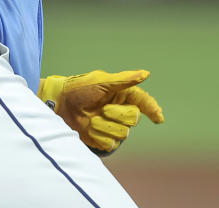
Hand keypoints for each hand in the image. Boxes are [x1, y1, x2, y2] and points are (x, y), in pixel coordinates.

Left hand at [37, 69, 163, 154]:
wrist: (60, 105)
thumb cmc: (79, 89)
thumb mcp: (101, 81)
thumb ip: (125, 80)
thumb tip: (146, 74)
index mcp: (123, 94)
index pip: (144, 103)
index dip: (153, 109)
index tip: (158, 118)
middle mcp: (121, 110)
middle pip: (134, 119)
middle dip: (117, 115)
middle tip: (102, 109)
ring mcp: (113, 126)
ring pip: (123, 133)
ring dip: (104, 126)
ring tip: (91, 118)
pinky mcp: (104, 139)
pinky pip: (110, 144)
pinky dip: (98, 136)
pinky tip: (88, 128)